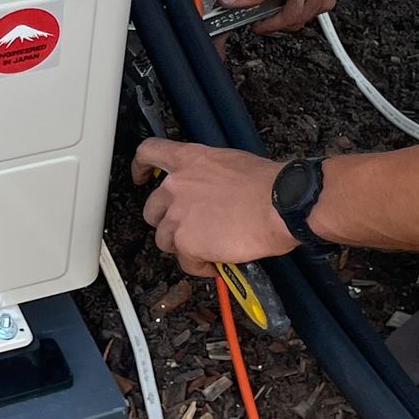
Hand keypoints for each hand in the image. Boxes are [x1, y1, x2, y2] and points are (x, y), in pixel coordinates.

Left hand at [132, 138, 292, 274]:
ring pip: (164, 239)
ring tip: (209, 248)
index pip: (150, 153)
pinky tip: (218, 263)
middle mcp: (176, 185)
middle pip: (152, 209)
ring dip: (183, 246)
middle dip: (166, 222)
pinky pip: (185, 262)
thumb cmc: (268, 184)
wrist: (279, 204)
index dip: (140, 167)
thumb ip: (211, 177)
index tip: (140, 177)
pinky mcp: (186, 242)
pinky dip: (200, 266)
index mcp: (190, 159)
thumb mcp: (233, 165)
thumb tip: (211, 193)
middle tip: (187, 228)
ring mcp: (178, 215)